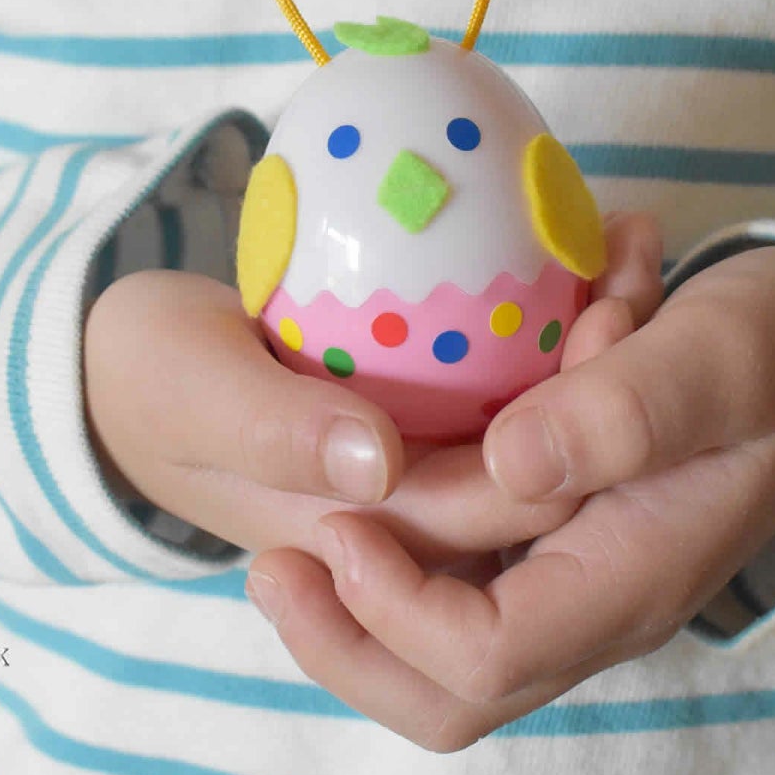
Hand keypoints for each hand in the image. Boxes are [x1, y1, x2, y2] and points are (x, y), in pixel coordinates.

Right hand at [82, 210, 661, 571]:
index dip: (573, 425)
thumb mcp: (195, 396)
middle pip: (545, 460)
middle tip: (636, 256)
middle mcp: (414, 515)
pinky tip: (584, 245)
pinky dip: (554, 319)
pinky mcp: (425, 418)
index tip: (611, 316)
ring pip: (540, 419)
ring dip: (593, 339)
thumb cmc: (155, 384)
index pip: (500, 499)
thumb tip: (377, 461)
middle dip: (607, 372)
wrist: (138, 369)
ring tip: (629, 241)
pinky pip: (509, 378)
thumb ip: (275, 433)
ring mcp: (424, 464)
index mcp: (368, 533)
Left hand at [245, 244, 774, 749]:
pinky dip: (400, 552)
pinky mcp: (557, 536)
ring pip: (447, 646)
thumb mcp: (718, 356)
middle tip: (272, 564)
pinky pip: (463, 580)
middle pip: (452, 687)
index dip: (397, 609)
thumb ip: (628, 411)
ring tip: (291, 532)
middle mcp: (594, 597)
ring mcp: (573, 572)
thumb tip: (510, 467)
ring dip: (362, 603)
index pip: (489, 653)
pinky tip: (359, 489)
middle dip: (350, 641)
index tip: (338, 525)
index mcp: (632, 576)